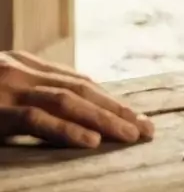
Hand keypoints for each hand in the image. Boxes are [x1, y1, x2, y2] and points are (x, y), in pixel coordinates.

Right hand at [0, 51, 153, 147]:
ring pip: (66, 101)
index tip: (134, 114)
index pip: (76, 80)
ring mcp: (11, 89)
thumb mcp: (1, 85)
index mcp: (26, 64)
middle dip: (115, 108)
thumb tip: (66, 107)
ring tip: (129, 134)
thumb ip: (29, 91)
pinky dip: (67, 129)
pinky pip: (37, 119)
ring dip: (102, 118)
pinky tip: (91, 141)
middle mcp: (23, 70)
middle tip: (146, 127)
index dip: (107, 98)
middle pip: (80, 88)